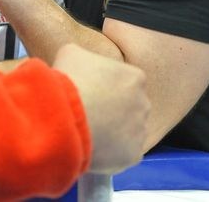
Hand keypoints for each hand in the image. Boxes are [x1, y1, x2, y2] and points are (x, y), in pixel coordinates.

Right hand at [52, 43, 149, 173]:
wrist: (64, 117)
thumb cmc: (69, 82)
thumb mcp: (70, 53)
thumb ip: (82, 56)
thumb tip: (79, 61)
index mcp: (135, 77)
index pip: (124, 82)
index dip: (105, 87)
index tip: (89, 92)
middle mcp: (144, 103)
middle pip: (130, 107)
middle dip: (113, 110)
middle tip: (89, 113)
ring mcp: (140, 130)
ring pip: (128, 131)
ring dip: (112, 132)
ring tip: (88, 131)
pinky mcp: (133, 154)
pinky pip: (123, 153)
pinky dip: (110, 152)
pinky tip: (92, 146)